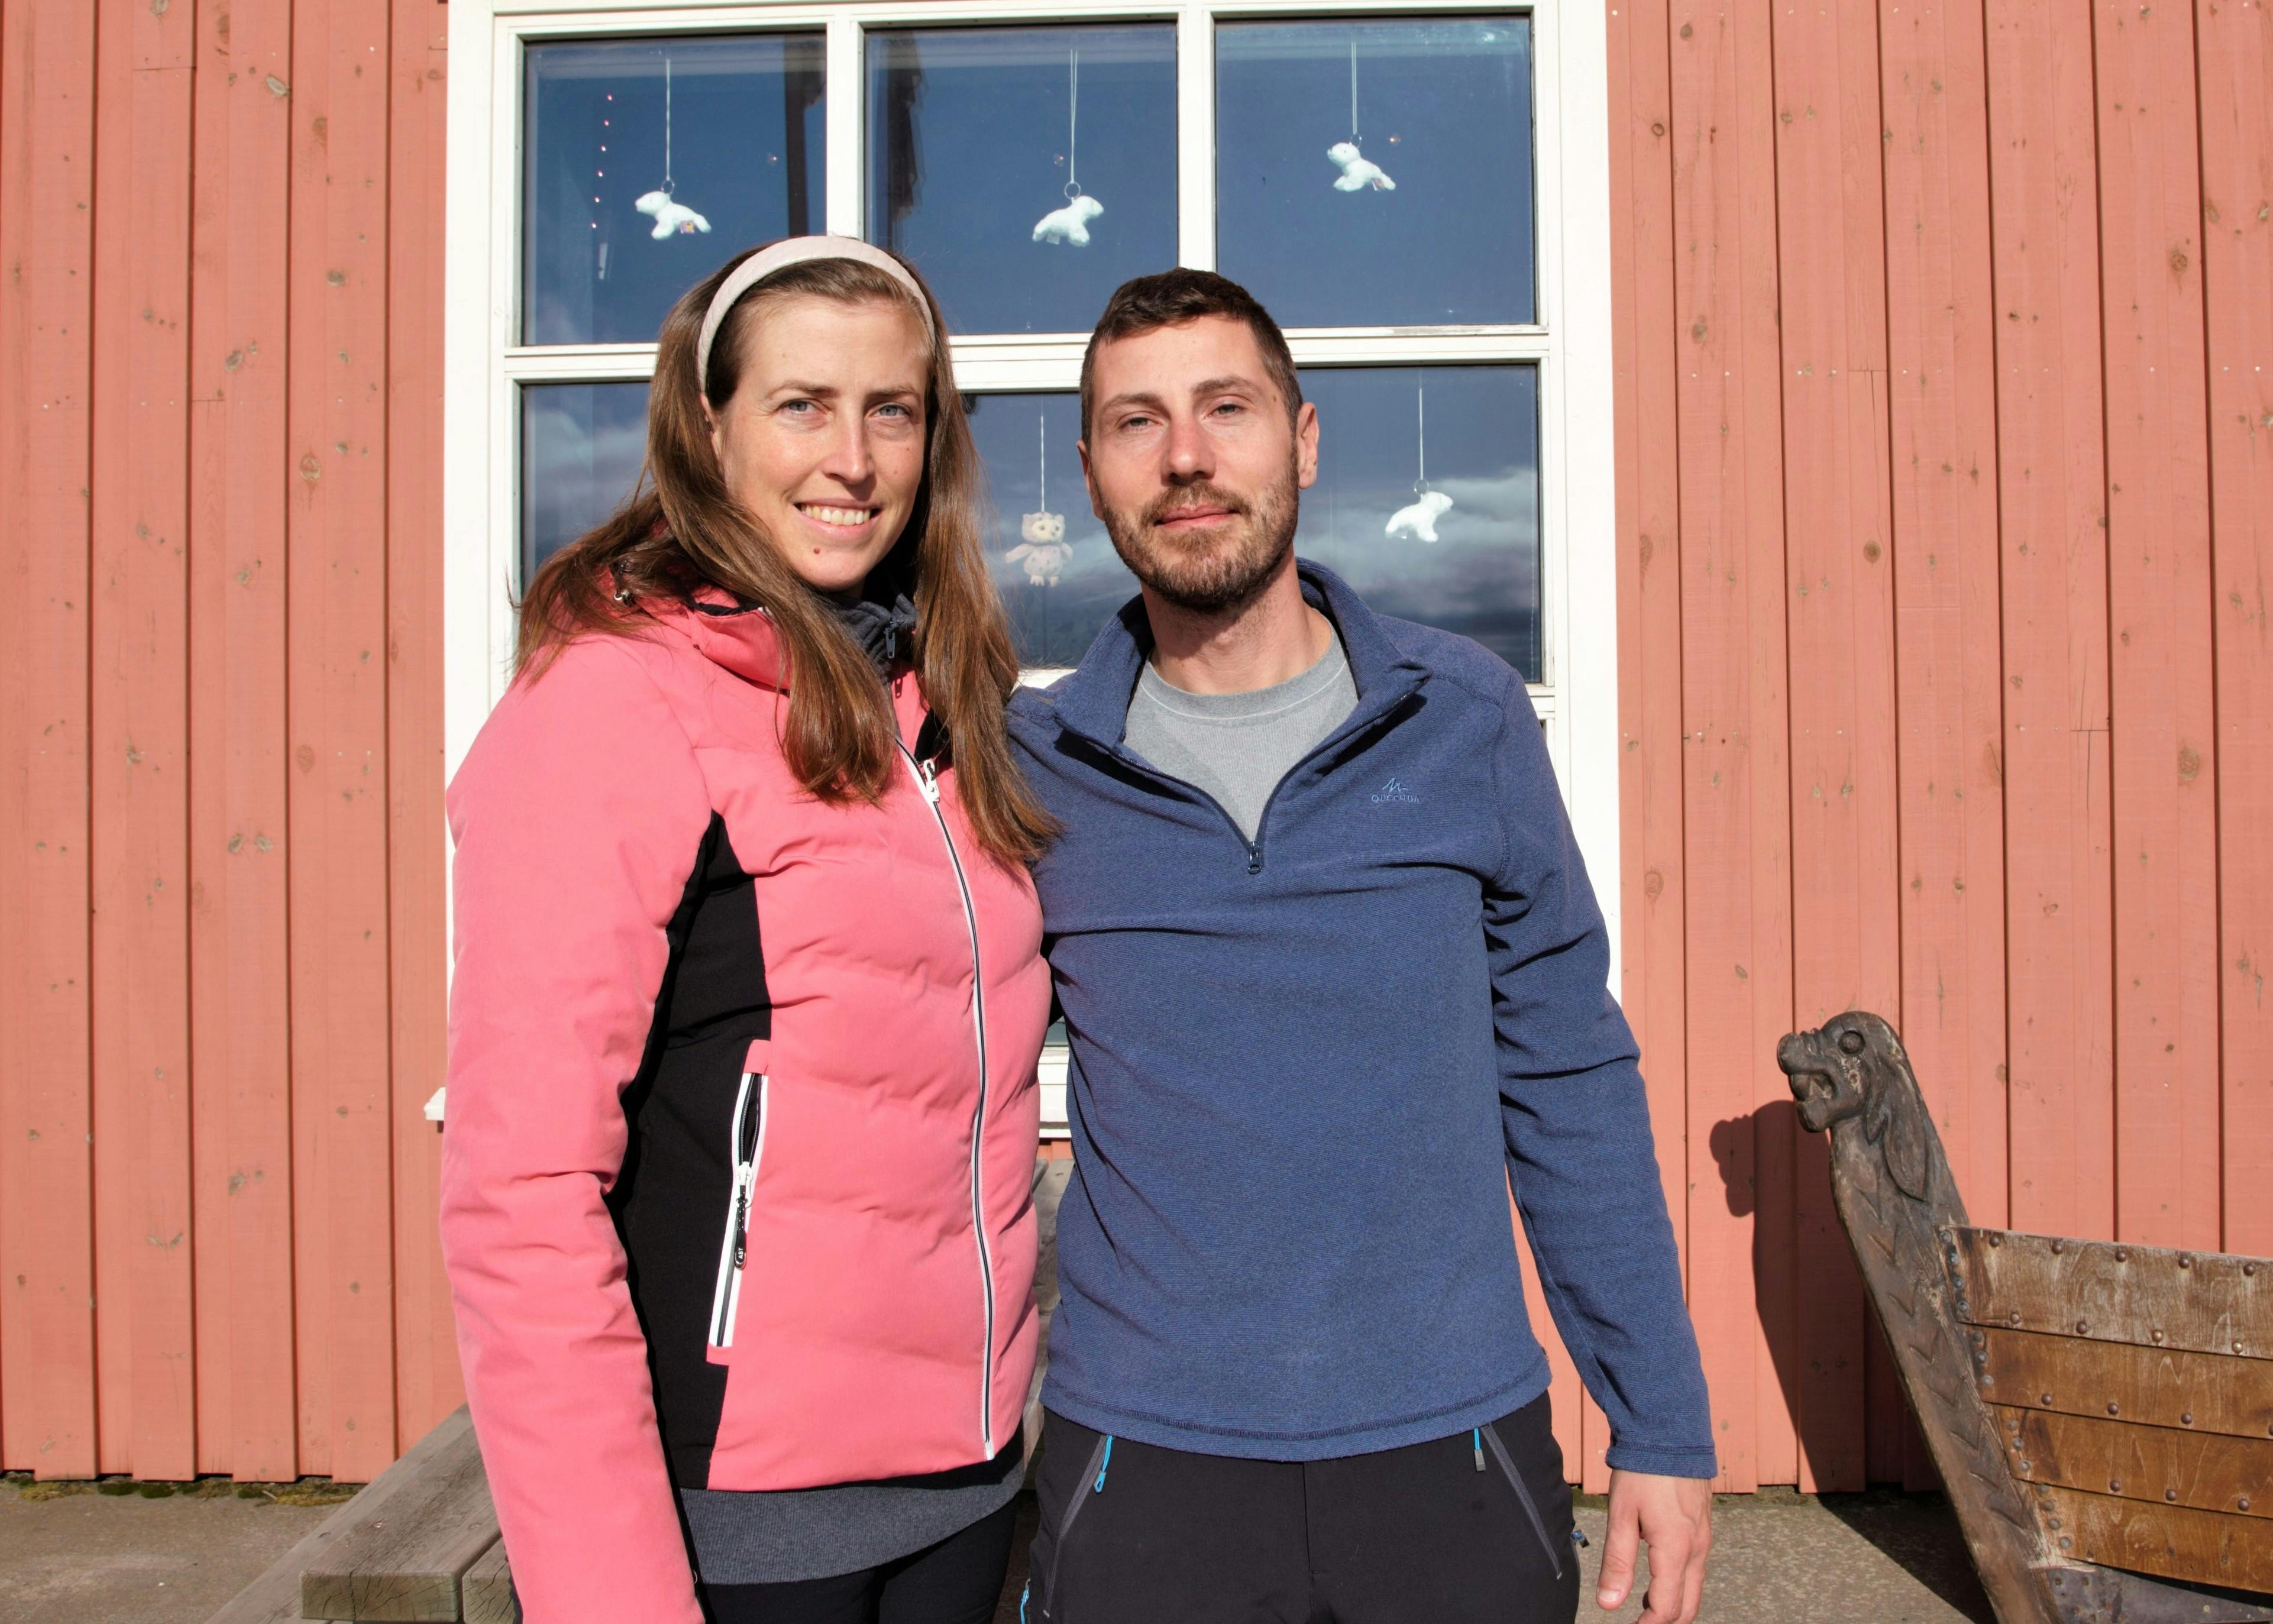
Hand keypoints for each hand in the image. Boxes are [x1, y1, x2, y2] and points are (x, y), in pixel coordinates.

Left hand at [1595, 1468, 1711, 1622]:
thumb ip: (1617, 1562)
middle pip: (1688, 1606)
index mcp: (1676, 1550)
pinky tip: (1656, 1577)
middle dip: (1665, 1620)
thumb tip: (1609, 1604)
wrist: (1670, 1433)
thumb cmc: (1642, 1473)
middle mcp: (1696, 1549)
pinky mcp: (1701, 1528)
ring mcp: (1703, 1539)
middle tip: (1640, 1621)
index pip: (1667, 1608)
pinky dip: (1679, 1583)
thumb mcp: (1621, 1516)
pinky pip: (1695, 1568)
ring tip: (1643, 1603)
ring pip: (1693, 1588)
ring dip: (1672, 1602)